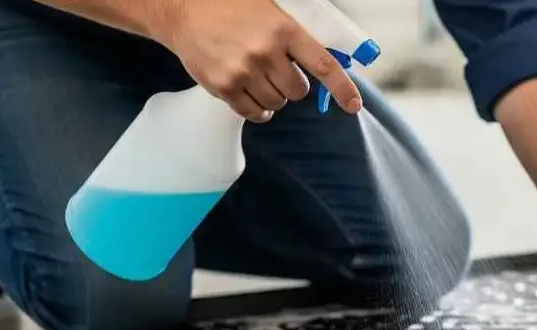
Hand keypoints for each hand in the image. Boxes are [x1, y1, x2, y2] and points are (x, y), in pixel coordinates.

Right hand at [153, 0, 362, 121]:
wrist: (183, 10)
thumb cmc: (232, 6)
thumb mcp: (271, 7)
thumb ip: (297, 32)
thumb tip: (330, 56)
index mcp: (284, 29)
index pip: (323, 65)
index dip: (342, 88)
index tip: (353, 105)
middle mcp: (266, 52)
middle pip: (298, 91)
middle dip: (294, 85)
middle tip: (278, 70)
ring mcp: (244, 71)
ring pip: (277, 103)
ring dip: (274, 96)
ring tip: (259, 77)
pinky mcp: (224, 86)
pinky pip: (253, 113)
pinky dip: (257, 110)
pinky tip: (251, 94)